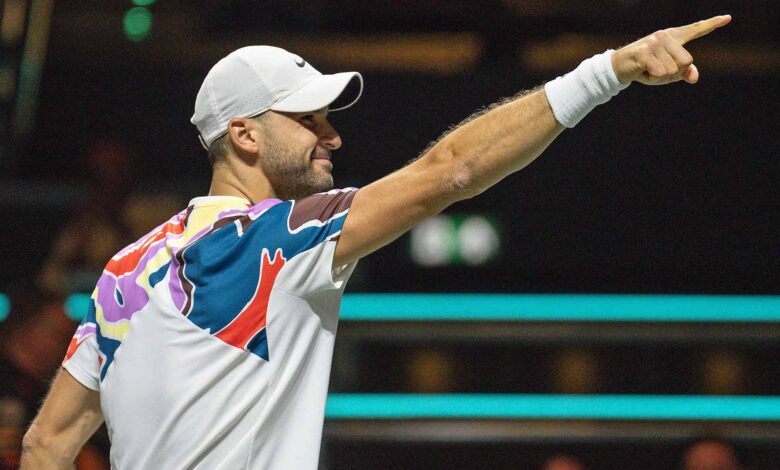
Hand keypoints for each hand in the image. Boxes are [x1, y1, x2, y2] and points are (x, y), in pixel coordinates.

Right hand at [612, 15, 730, 84]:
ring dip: (660, 77)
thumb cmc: (645, 69)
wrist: (618, 68)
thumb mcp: (666, 72)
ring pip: (673, 70)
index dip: (712, 24)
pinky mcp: (645, 52)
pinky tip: (642, 72)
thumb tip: (694, 77)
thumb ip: (683, 73)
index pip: (696, 29)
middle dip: (674, 72)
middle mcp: (666, 36)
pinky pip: (661, 72)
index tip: (727, 18)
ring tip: (648, 70)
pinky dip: (653, 78)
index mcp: (673, 37)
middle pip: (687, 61)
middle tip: (656, 70)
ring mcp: (655, 42)